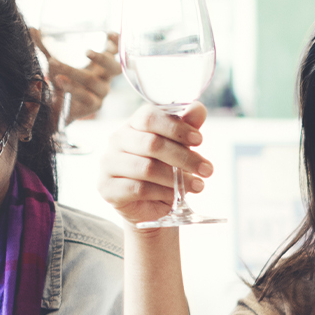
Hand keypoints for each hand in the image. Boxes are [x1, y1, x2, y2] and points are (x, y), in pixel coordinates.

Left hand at [37, 30, 116, 123]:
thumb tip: (32, 29)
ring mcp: (101, 93)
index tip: (109, 33)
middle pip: (115, 68)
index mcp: (100, 65)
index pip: (115, 52)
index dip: (117, 42)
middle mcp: (105, 78)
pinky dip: (72, 87)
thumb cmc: (61, 81)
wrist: (56, 109)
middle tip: (87, 52)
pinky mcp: (94, 106)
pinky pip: (85, 96)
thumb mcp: (55, 62)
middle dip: (103, 59)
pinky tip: (59, 80)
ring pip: (92, 81)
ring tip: (54, 64)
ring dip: (73, 72)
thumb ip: (46, 47)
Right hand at [95, 102, 212, 226]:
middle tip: (207, 169)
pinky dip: (162, 192)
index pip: (148, 117)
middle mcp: (117, 140)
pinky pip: (139, 189)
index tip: (199, 140)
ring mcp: (109, 164)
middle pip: (151, 143)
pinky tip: (176, 195)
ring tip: (198, 185)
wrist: (150, 205)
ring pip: (146, 168)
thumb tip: (197, 108)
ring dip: (176, 178)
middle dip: (184, 157)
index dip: (176, 128)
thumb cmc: (164, 171)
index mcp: (133, 124)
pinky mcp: (107, 187)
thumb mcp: (179, 148)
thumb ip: (186, 127)